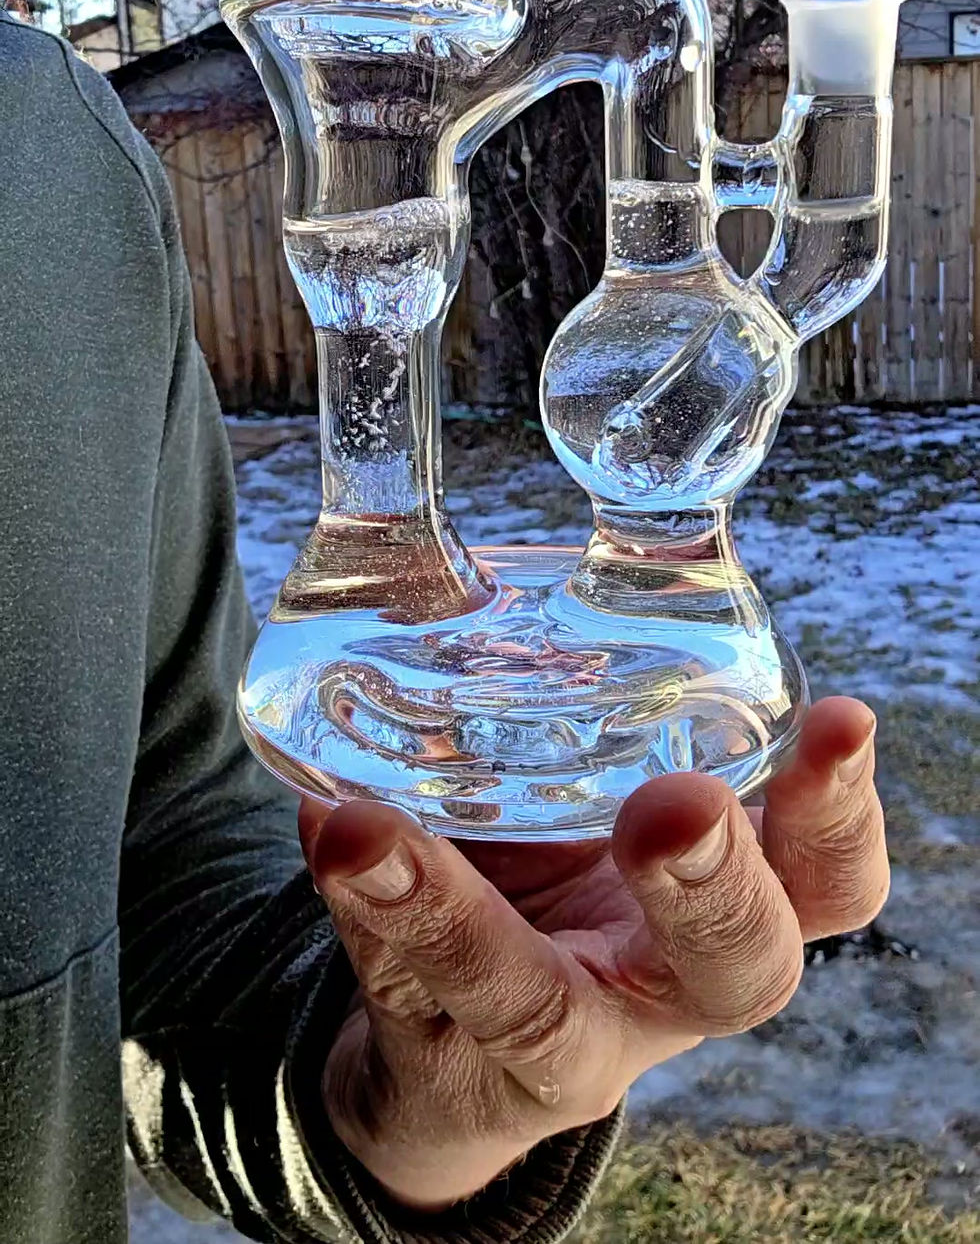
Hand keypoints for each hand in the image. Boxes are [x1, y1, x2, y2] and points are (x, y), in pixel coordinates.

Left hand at [299, 696, 886, 1211]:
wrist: (442, 1052)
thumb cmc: (547, 887)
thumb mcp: (598, 802)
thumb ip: (604, 695)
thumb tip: (586, 521)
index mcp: (725, 913)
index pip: (826, 882)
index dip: (844, 812)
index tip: (840, 717)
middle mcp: (661, 994)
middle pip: (736, 970)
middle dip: (713, 889)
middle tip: (675, 809)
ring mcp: (555, 1054)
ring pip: (532, 1011)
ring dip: (456, 915)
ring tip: (374, 831)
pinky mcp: (444, 1073)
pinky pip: (403, 996)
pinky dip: (361, 909)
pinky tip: (330, 833)